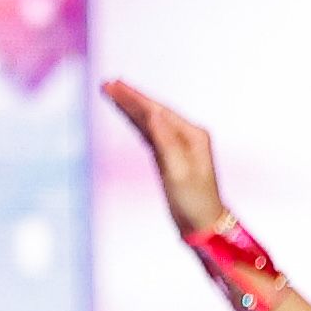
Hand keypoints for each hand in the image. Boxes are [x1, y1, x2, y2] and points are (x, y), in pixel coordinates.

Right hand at [101, 77, 230, 236]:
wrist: (203, 225)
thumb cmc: (193, 201)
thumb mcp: (178, 171)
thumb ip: (165, 140)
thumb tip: (152, 114)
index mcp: (193, 135)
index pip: (158, 110)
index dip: (135, 97)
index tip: (115, 85)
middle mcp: (187, 135)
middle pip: (153, 111)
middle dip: (130, 98)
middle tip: (108, 84)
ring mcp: (179, 145)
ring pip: (150, 122)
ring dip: (131, 109)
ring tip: (112, 94)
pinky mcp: (170, 157)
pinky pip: (150, 135)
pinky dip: (137, 124)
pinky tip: (127, 116)